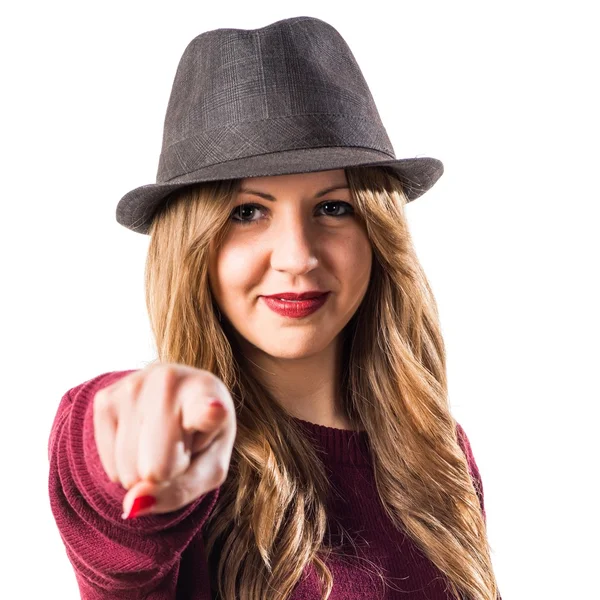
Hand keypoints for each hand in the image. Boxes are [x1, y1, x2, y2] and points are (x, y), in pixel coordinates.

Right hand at [92, 362, 235, 517]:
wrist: (178, 398)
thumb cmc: (201, 437)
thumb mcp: (210, 468)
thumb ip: (180, 491)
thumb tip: (131, 505)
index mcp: (209, 395)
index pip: (205, 410)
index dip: (209, 413)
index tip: (215, 410)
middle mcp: (169, 381)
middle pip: (156, 469)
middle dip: (166, 473)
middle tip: (180, 445)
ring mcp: (132, 386)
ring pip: (128, 472)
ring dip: (143, 469)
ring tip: (162, 439)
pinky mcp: (104, 399)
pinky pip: (109, 467)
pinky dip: (124, 465)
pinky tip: (141, 436)